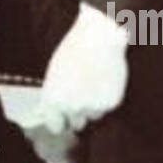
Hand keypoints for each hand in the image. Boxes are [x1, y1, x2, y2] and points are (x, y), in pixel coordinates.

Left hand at [37, 2, 128, 133]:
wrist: (99, 36)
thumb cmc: (74, 51)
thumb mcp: (56, 73)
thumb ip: (55, 96)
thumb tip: (56, 114)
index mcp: (53, 99)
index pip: (55, 125)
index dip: (61, 120)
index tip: (65, 117)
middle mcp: (70, 107)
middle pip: (76, 124)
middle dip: (79, 113)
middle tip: (82, 93)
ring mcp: (91, 106)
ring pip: (93, 116)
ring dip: (94, 106)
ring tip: (94, 82)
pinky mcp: (109, 103)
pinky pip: (107, 108)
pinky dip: (106, 98)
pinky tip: (104, 79)